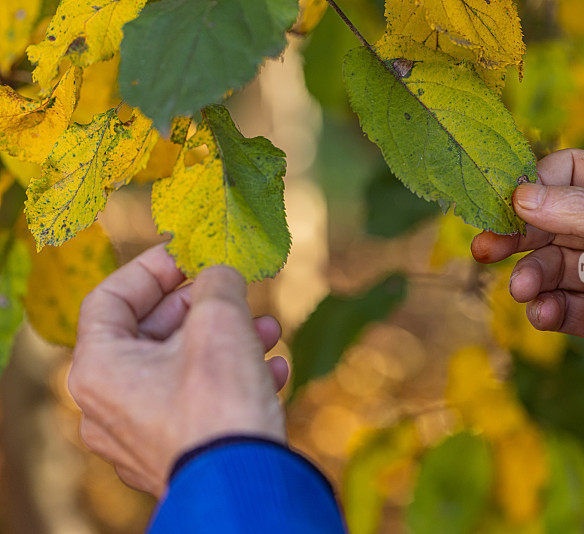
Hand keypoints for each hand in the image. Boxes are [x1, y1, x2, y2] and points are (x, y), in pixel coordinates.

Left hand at [68, 245, 287, 495]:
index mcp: (100, 368)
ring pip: (181, 368)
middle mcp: (109, 405)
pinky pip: (197, 402)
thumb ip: (216, 283)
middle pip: (151, 334)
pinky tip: (273, 371)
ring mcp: (140, 434)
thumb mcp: (219, 322)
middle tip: (237, 290)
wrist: (241, 484)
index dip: (151, 268)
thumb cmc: (218, 402)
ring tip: (268, 329)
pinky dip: (231, 379)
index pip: (110, 299)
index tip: (189, 255)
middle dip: (203, 307)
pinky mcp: (175, 453)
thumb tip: (220, 272)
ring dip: (227, 341)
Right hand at [472, 149, 583, 395]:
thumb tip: (521, 194)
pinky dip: (546, 310)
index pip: (570, 172)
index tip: (505, 205)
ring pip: (549, 265)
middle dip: (517, 234)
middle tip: (486, 247)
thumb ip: (583, 211)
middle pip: (549, 220)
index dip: (535, 186)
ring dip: (529, 277)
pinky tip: (545, 315)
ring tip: (523, 291)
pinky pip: (560, 305)